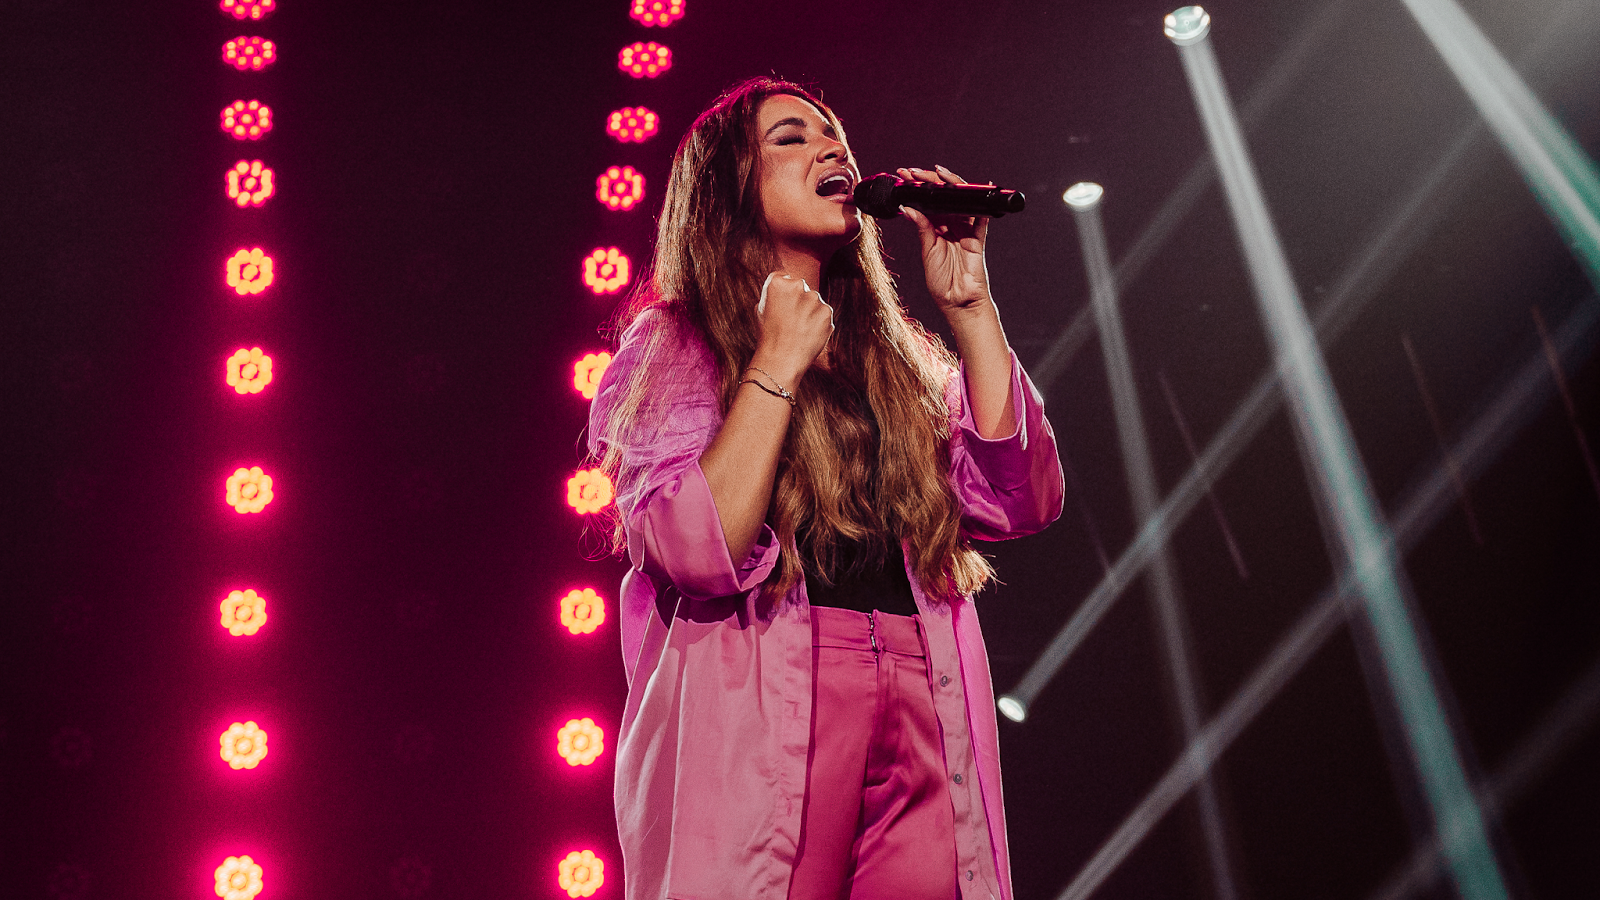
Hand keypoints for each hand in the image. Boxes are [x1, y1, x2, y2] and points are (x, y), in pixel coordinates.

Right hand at [752, 271, 832, 383]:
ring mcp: (815, 299)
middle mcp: (798, 286)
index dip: (782, 294)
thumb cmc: (768, 336)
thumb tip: (784, 290)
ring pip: (814, 301)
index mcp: (778, 283)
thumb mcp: (760, 310)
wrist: (782, 359)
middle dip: (798, 300)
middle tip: (790, 320)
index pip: (784, 278)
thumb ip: (774, 294)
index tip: (781, 306)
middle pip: (801, 288)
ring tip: (799, 330)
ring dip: (809, 311)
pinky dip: (818, 322)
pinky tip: (808, 334)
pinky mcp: (827, 312)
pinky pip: (823, 314)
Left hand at [898, 165, 992, 315]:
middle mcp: (952, 226)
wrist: (958, 303)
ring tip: (937, 174)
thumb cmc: (942, 282)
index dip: (918, 188)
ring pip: (961, 201)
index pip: (928, 202)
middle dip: (930, 181)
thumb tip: (909, 208)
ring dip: (950, 185)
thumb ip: (922, 228)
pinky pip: (981, 217)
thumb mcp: (928, 252)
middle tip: (913, 172)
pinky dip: (981, 204)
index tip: (904, 176)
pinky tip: (979, 186)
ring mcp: (966, 230)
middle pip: (944, 197)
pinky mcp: (978, 238)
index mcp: (937, 229)